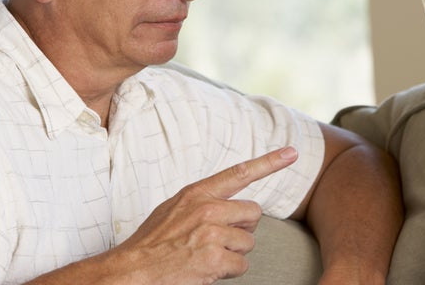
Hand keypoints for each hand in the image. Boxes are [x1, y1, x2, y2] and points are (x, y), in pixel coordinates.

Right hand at [103, 146, 298, 283]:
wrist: (132, 269)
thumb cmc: (153, 241)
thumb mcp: (174, 208)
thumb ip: (202, 201)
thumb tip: (228, 202)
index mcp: (197, 193)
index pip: (240, 172)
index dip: (269, 162)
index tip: (292, 152)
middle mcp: (207, 209)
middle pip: (253, 214)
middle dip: (242, 228)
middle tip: (218, 238)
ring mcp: (211, 234)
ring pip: (248, 242)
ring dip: (233, 253)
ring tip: (206, 255)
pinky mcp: (213, 259)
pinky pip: (241, 265)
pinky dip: (228, 271)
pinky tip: (207, 269)